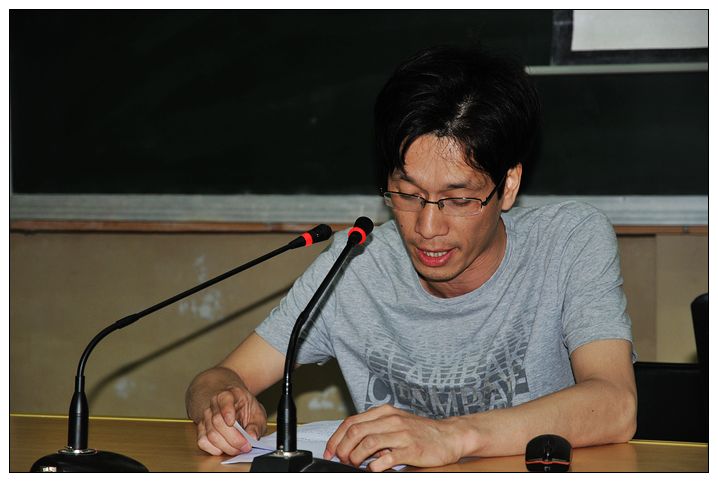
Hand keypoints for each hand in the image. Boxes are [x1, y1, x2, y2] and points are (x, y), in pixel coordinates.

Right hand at [195, 386, 266, 455]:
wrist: (234, 406)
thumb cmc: (246, 409)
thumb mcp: (257, 413)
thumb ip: (256, 425)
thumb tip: (253, 437)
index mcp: (229, 394)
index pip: (224, 399)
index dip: (227, 411)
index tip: (231, 422)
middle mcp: (214, 403)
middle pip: (217, 421)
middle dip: (233, 438)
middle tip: (245, 446)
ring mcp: (206, 416)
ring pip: (210, 434)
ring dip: (226, 446)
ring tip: (238, 449)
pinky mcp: (201, 429)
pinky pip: (203, 441)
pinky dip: (214, 449)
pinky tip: (225, 448)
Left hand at [323, 404, 464, 471]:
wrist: (449, 435)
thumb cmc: (420, 431)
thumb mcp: (395, 423)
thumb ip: (375, 428)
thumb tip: (350, 443)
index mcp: (384, 412)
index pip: (351, 422)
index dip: (336, 438)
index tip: (330, 452)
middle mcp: (391, 420)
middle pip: (356, 431)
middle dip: (342, 448)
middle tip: (341, 460)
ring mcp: (401, 434)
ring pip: (368, 442)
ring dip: (356, 456)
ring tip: (354, 464)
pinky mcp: (411, 449)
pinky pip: (388, 457)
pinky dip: (375, 464)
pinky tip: (372, 469)